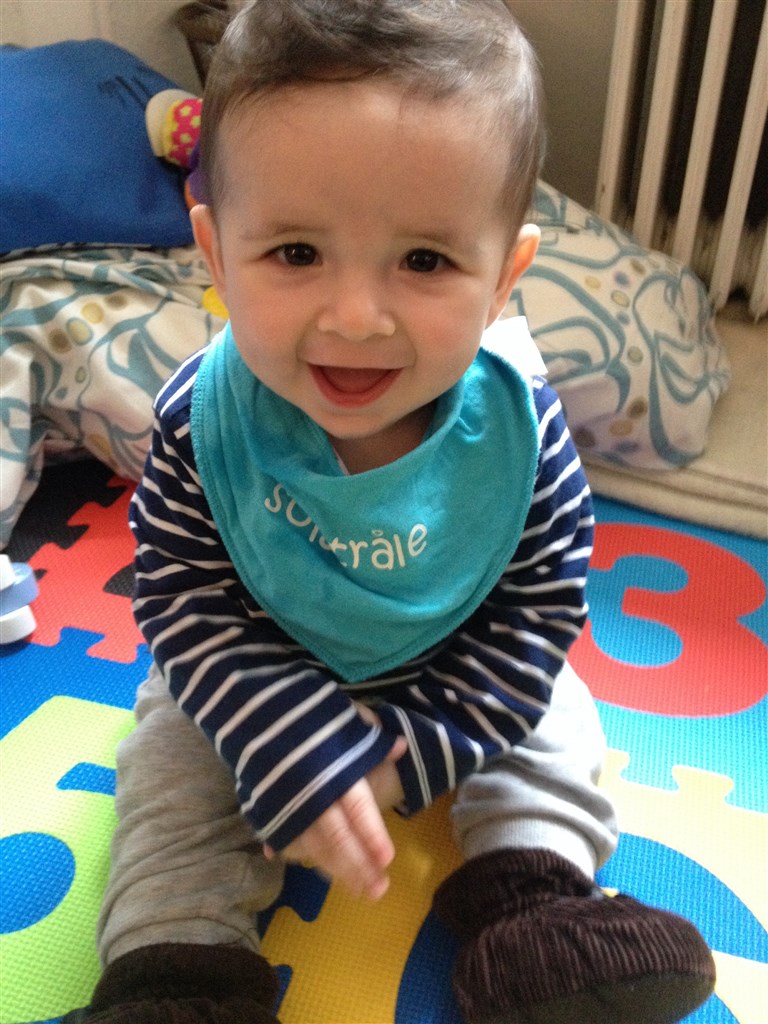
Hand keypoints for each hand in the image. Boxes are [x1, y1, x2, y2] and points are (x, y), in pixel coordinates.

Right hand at [263, 728, 406, 900]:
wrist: (252, 712)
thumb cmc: (307, 714)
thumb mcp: (343, 718)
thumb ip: (370, 737)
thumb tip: (400, 747)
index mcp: (333, 769)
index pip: (356, 808)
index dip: (372, 834)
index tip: (388, 859)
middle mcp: (310, 792)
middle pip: (337, 837)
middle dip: (358, 867)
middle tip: (379, 891)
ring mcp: (286, 805)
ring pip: (314, 846)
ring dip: (336, 871)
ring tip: (359, 890)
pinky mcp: (268, 811)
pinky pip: (288, 842)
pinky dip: (305, 858)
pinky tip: (321, 871)